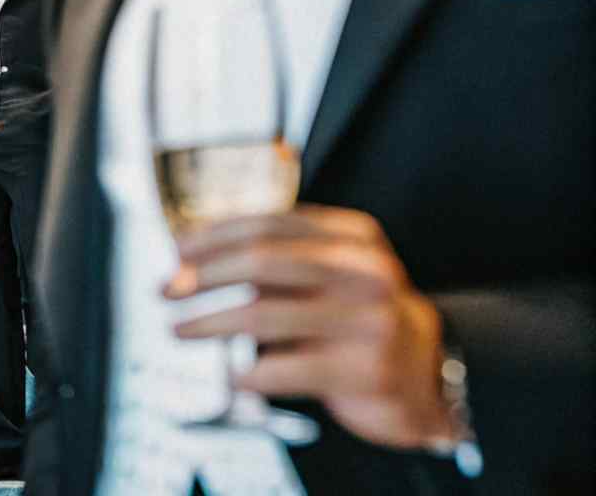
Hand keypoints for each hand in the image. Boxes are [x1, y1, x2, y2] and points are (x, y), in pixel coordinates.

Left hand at [165, 205, 453, 448]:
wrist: (431, 375)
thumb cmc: (361, 321)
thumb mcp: (333, 276)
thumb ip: (275, 264)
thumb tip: (190, 260)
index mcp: (355, 237)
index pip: (269, 222)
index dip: (213, 235)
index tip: (176, 251)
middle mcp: (366, 272)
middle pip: (261, 261)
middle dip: (202, 276)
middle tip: (166, 290)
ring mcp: (369, 321)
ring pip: (263, 315)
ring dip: (207, 323)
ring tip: (178, 330)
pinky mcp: (363, 371)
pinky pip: (282, 369)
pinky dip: (244, 372)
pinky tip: (228, 374)